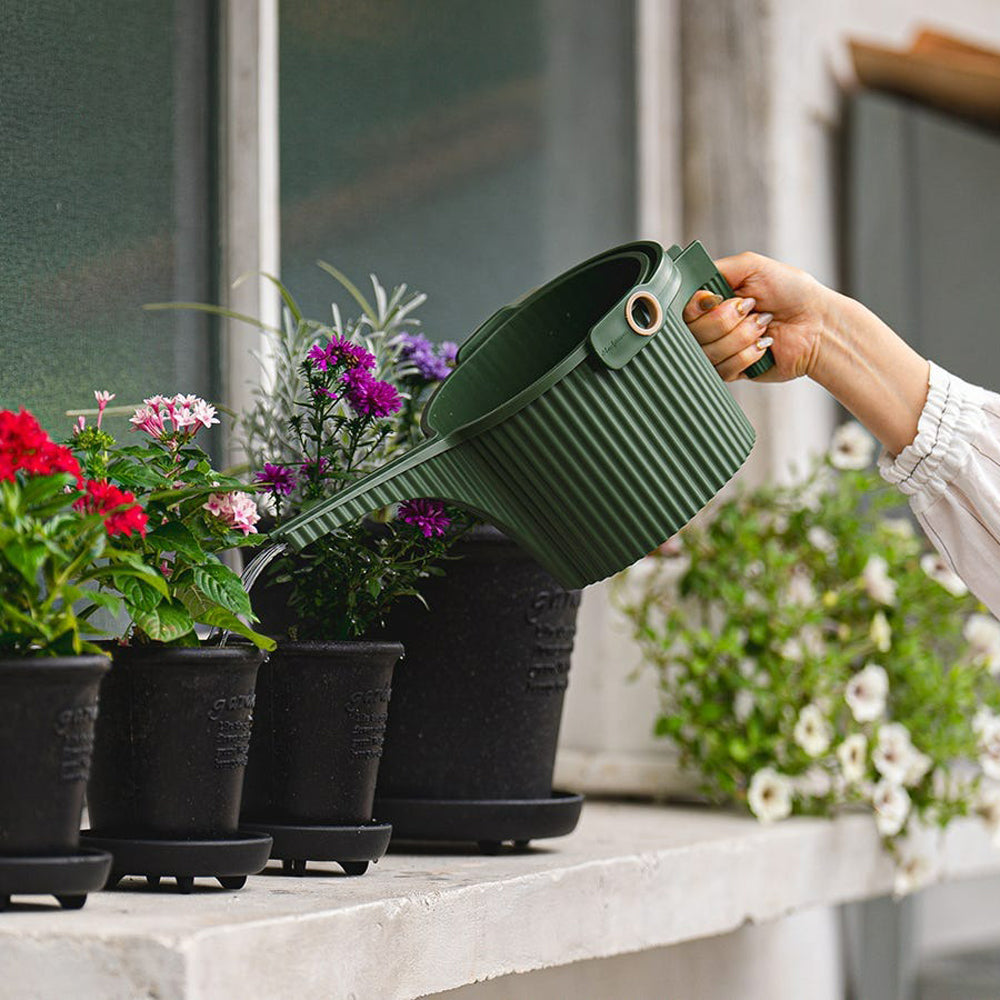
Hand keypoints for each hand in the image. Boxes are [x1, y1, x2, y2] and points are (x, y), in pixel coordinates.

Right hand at [682, 252, 830, 382]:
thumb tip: (692, 287)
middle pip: (691, 332)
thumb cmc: (792, 291)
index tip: (716, 299)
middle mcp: (710, 325)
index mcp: (711, 300)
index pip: (680, 310)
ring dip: (741, 337)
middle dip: (726, 320)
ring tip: (762, 326)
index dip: (696, 307)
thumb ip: (716, 268)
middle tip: (751, 309)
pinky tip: (763, 346)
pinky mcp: (731, 372)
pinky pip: (723, 370)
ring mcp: (719, 350)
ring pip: (707, 352)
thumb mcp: (751, 265)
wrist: (818, 324)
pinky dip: (747, 356)